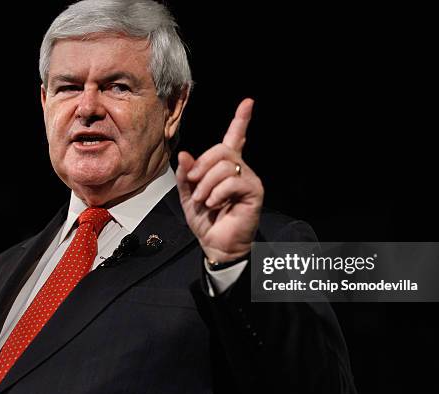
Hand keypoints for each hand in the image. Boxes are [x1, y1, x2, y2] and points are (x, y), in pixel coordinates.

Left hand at [176, 98, 263, 262]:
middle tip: (193, 183)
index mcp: (225, 168)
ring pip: (225, 165)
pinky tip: (214, 204)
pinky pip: (232, 180)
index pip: (235, 138)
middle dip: (201, 165)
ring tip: (203, 200)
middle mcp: (240, 170)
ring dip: (206, 183)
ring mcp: (249, 180)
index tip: (248, 102)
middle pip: (221, 149)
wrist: (216, 246)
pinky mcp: (254, 192)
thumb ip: (186, 175)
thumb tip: (184, 154)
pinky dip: (216, 192)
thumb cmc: (206, 222)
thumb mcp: (188, 196)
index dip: (241, 120)